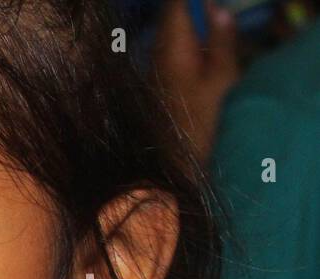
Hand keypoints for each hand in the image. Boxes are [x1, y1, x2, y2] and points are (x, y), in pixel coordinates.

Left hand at [153, 0, 238, 162]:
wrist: (175, 167)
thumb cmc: (203, 122)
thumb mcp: (223, 78)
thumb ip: (220, 40)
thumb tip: (215, 8)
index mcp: (172, 50)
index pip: (175, 8)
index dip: (191, 1)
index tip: (207, 3)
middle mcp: (155, 58)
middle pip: (170, 22)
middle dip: (189, 13)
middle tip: (211, 17)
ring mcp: (152, 74)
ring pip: (168, 40)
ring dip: (186, 33)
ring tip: (207, 39)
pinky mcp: (154, 89)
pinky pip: (167, 58)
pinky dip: (181, 51)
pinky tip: (196, 62)